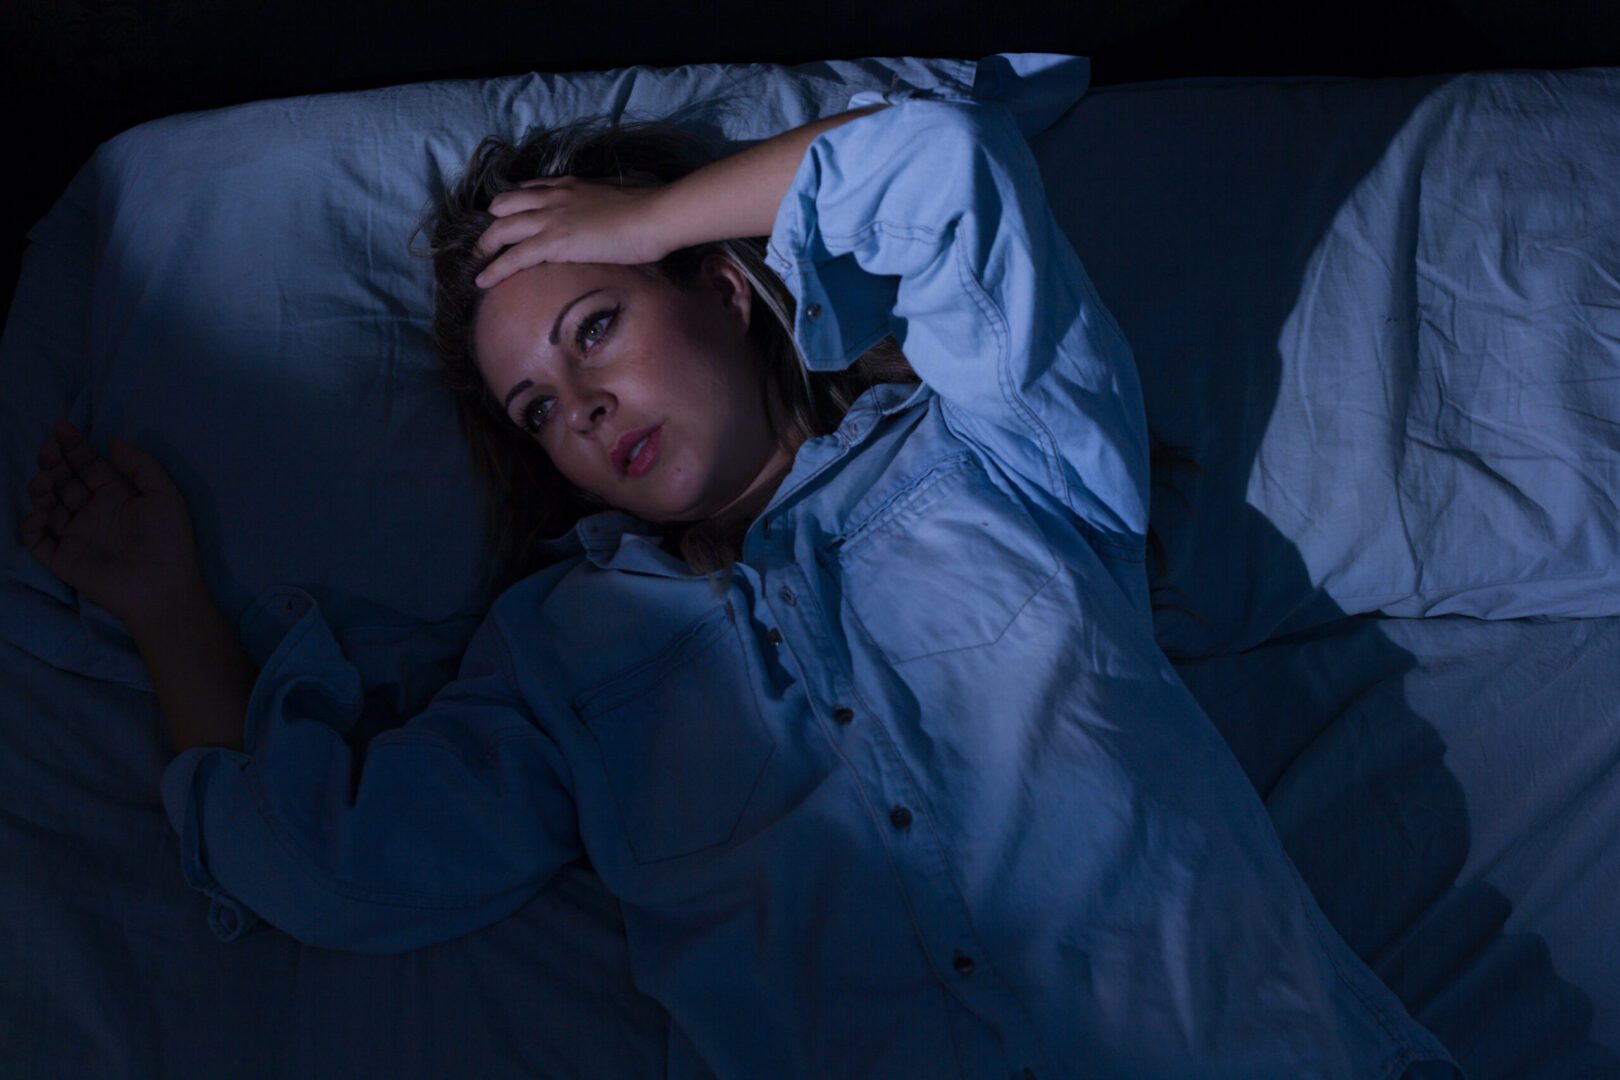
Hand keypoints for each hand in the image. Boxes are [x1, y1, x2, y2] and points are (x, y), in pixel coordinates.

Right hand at [21, 420, 204, 631]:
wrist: (162, 587)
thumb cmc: (168, 541)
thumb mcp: (164, 494)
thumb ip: (141, 464)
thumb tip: (113, 441)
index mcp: (117, 497)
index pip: (88, 466)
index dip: (73, 447)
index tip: (60, 428)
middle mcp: (94, 513)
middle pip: (64, 481)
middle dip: (53, 462)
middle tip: (49, 451)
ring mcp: (77, 536)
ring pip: (47, 505)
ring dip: (41, 488)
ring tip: (47, 480)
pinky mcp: (64, 559)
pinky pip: (38, 540)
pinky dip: (32, 524)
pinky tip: (42, 513)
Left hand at [474, 171, 673, 288]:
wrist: (654, 216)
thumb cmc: (651, 204)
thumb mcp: (633, 188)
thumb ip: (624, 190)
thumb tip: (636, 188)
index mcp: (571, 185)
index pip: (531, 188)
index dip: (516, 202)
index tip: (509, 214)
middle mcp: (553, 197)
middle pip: (506, 204)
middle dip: (493, 222)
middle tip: (488, 241)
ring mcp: (550, 218)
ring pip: (502, 229)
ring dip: (485, 246)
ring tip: (477, 261)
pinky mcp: (553, 243)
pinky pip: (513, 256)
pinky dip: (494, 269)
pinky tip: (482, 281)